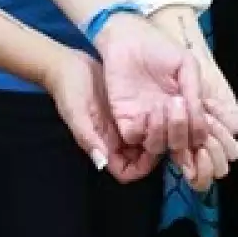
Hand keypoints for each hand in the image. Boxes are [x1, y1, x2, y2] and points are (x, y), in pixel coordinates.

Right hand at [41, 48, 155, 182]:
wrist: (69, 65)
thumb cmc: (69, 92)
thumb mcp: (76, 114)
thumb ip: (88, 138)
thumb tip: (101, 164)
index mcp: (104, 147)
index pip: (126, 171)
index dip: (141, 168)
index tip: (151, 152)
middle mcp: (117, 140)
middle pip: (142, 158)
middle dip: (155, 151)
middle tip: (167, 132)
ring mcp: (124, 124)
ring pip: (147, 140)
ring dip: (158, 134)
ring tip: (168, 119)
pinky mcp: (130, 108)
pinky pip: (147, 120)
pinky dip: (156, 118)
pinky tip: (164, 105)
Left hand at [95, 12, 204, 155]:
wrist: (127, 37)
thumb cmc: (158, 47)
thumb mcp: (186, 65)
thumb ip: (195, 91)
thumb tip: (201, 120)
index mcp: (185, 108)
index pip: (197, 135)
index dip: (199, 133)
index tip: (196, 114)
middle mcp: (167, 120)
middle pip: (179, 146)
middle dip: (181, 130)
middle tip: (177, 103)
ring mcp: (146, 121)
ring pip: (158, 146)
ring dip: (162, 132)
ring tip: (161, 107)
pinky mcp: (124, 118)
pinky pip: (134, 138)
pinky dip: (141, 131)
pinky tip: (143, 113)